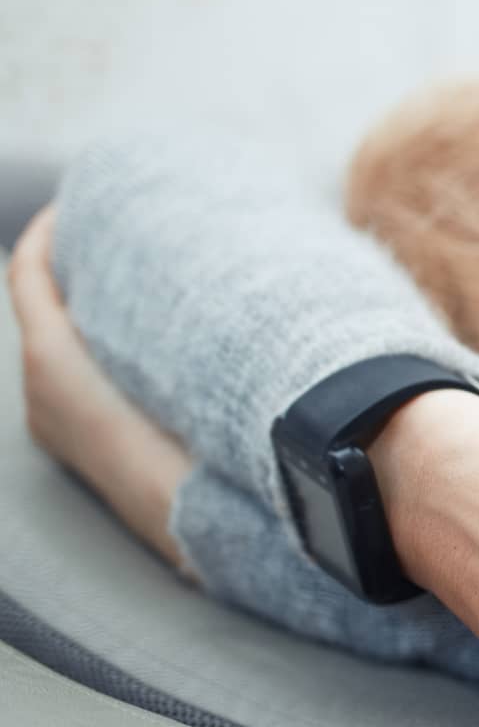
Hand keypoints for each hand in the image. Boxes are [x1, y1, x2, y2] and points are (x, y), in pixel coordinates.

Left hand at [7, 205, 191, 566]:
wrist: (191, 521)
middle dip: (72, 272)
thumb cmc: (176, 443)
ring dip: (86, 314)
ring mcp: (59, 426)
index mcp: (49, 361)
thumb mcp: (157, 364)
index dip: (45, 233)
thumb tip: (203, 262)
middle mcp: (40, 394)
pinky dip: (95, 351)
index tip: (75, 205)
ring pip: (60, 347)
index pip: (27, 275)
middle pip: (42, 310)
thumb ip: (146, 319)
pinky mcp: (86, 448)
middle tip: (117, 240)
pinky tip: (141, 348)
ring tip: (136, 289)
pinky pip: (77, 380)